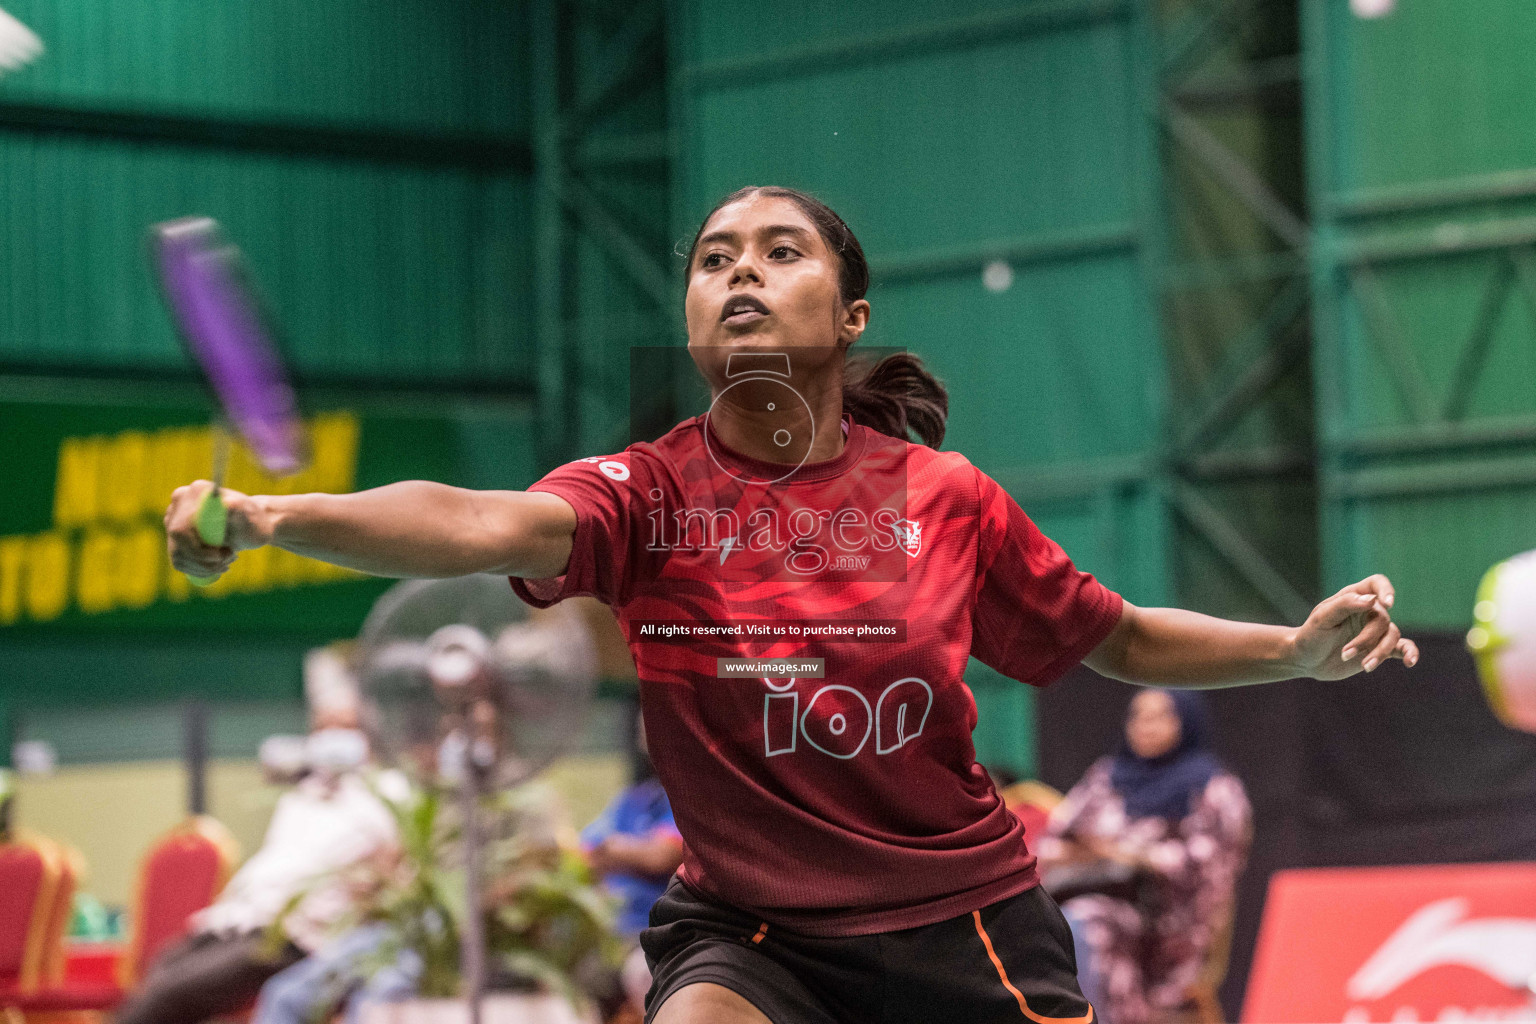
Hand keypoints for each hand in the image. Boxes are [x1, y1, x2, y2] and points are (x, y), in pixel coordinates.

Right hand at [164, 480, 271, 579]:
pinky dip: (199, 569)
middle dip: (204, 560)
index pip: (182, 530)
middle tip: (229, 559)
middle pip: (178, 542)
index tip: (222, 555)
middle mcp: (179, 502)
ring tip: (226, 561)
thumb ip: (239, 508)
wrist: (250, 525)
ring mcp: (174, 518)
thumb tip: (228, 503)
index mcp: (195, 492)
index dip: (199, 550)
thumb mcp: (250, 515)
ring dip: (204, 567)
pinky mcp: (175, 535)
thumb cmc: (253, 519)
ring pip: (178, 554)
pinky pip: (179, 561)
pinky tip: (216, 565)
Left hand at [1289, 574, 1418, 679]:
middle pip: (1381, 619)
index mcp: (1353, 597)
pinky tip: (1410, 662)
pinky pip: (1401, 648)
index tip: (1387, 603)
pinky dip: (1410, 653)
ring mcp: (1374, 631)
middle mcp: (1367, 611)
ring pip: (1392, 635)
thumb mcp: (1322, 618)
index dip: (1386, 590)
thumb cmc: (1311, 635)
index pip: (1377, 584)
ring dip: (1379, 652)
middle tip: (1344, 653)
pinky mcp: (1378, 649)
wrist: (1306, 660)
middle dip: (1366, 639)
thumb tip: (1373, 600)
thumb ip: (1345, 605)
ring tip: (1365, 667)